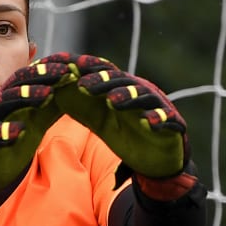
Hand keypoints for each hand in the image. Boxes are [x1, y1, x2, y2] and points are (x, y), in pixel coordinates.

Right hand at [0, 58, 74, 225]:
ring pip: (6, 105)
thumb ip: (48, 103)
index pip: (31, 78)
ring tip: (48, 95)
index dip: (50, 70)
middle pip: (19, 85)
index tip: (74, 64)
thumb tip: (72, 83)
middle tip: (66, 72)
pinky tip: (21, 131)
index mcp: (11, 99)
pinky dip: (5, 132)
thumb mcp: (33, 120)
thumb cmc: (7, 143)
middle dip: (42, 77)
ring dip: (27, 98)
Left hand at [48, 54, 195, 197]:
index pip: (102, 74)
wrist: (157, 158)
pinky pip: (168, 120)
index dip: (86, 70)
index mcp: (120, 89)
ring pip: (143, 98)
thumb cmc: (126, 134)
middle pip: (121, 82)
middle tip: (83, 85)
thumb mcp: (99, 120)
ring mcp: (157, 107)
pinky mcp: (173, 124)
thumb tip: (52, 89)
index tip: (65, 67)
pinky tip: (149, 123)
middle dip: (103, 82)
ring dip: (128, 97)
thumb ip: (80, 105)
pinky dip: (159, 120)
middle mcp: (140, 93)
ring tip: (112, 101)